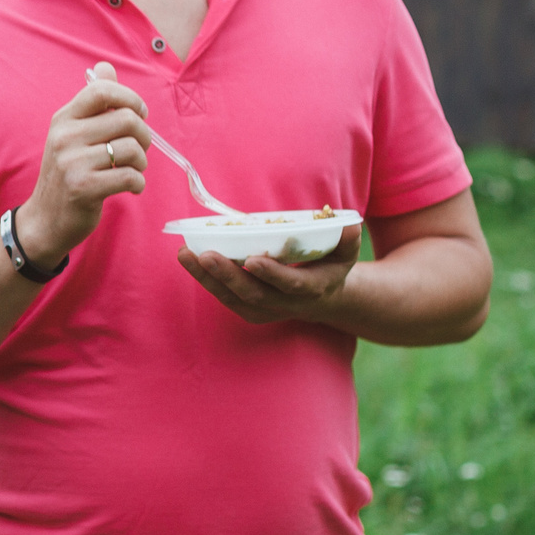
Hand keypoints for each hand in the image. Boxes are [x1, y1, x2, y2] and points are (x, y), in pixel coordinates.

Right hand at [13, 61, 151, 267]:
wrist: (45, 220)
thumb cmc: (66, 174)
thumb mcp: (72, 134)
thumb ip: (92, 102)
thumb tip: (105, 66)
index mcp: (63, 119)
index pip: (102, 90)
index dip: (130, 98)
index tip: (138, 113)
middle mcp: (65, 137)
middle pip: (127, 119)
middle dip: (144, 136)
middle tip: (139, 150)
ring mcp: (72, 162)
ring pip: (132, 148)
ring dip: (142, 163)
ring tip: (133, 170)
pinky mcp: (84, 188)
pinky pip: (130, 176)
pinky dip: (138, 183)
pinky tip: (130, 187)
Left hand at [177, 225, 361, 324]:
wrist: (323, 298)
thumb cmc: (331, 266)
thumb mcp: (345, 253)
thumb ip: (346, 239)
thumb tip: (348, 224)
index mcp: (311, 288)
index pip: (290, 284)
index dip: (272, 274)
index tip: (252, 259)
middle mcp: (286, 304)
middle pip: (253, 294)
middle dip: (228, 275)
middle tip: (206, 255)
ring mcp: (265, 310)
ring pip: (233, 298)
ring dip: (207, 278)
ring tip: (186, 254)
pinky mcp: (249, 309)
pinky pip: (225, 297)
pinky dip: (206, 280)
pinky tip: (189, 259)